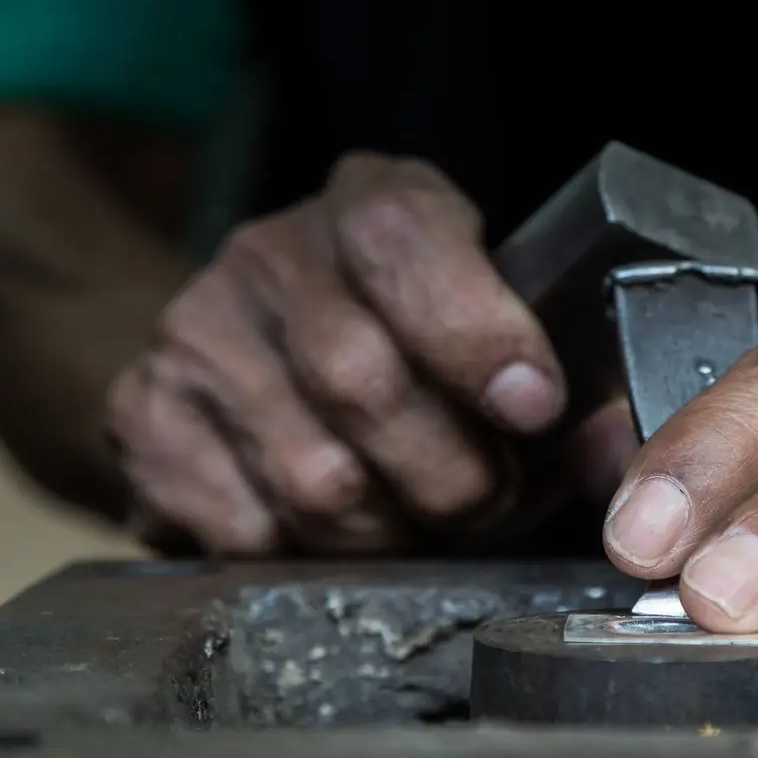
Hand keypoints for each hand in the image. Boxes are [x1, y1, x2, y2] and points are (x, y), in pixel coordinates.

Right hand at [107, 153, 635, 553]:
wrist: (250, 349)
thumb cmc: (411, 341)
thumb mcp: (496, 317)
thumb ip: (566, 376)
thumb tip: (614, 451)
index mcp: (370, 202)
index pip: (404, 243)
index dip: (475, 332)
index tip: (532, 407)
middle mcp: (268, 253)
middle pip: (361, 382)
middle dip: (454, 474)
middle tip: (492, 502)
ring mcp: (193, 333)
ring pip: (314, 477)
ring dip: (394, 525)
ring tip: (424, 518)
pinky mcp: (143, 417)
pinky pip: (250, 528)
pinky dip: (316, 555)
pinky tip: (346, 526)